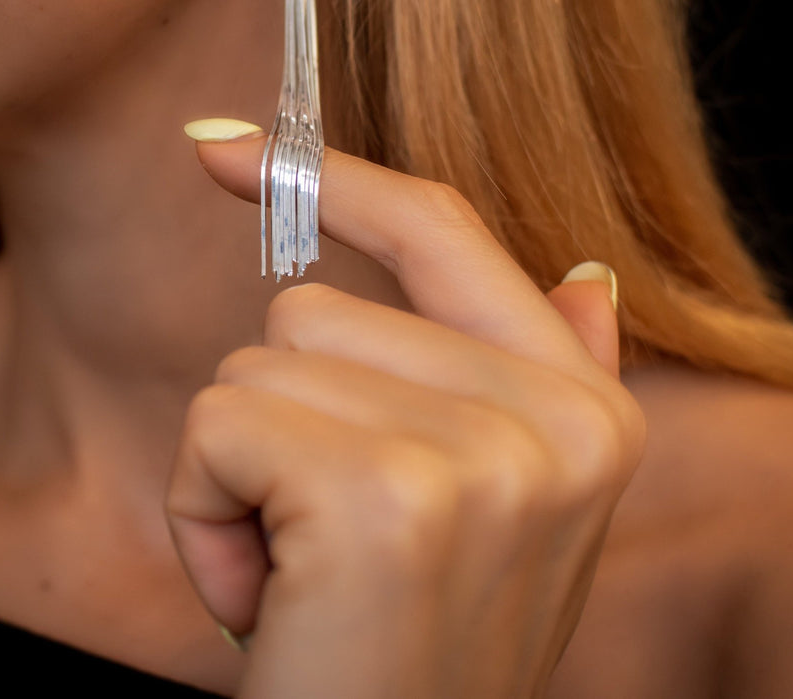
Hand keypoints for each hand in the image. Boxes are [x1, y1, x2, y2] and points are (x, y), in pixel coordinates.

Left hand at [167, 132, 644, 697]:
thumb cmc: (404, 650)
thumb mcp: (502, 521)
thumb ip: (536, 387)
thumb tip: (585, 270)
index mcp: (587, 413)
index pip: (445, 232)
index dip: (332, 178)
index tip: (220, 145)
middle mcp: (558, 422)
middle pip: (313, 306)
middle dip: (280, 424)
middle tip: (325, 547)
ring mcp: (483, 456)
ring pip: (259, 361)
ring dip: (241, 474)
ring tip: (305, 576)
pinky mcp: (386, 495)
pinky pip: (221, 422)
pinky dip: (206, 513)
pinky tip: (273, 598)